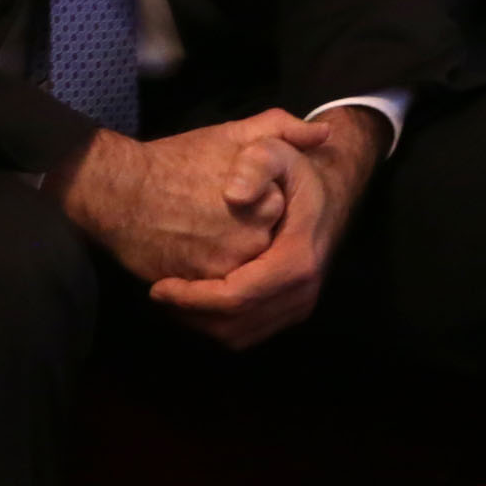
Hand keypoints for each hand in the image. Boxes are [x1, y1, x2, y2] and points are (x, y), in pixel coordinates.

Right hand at [56, 108, 310, 282]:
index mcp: (268, 207)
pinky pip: (217, 297)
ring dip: (228, 265)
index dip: (255, 208)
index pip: (278, 218)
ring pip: (241, 275)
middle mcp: (252, 244)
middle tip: (211, 219)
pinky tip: (190, 257)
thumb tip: (324, 132)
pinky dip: (209, 285)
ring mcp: (225, 270)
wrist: (117, 191)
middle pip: (261, 249)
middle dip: (240, 237)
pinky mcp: (198, 291)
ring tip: (199, 238)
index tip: (231, 198)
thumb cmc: (174, 161)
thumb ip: (281, 129)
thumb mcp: (231, 134)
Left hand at [148, 108, 382, 349]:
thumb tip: (234, 196)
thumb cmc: (294, 171)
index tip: (158, 287)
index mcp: (297, 261)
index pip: (237, 297)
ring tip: (170, 297)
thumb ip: (255, 162)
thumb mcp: (276, 150)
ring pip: (240, 335)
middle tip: (156, 293)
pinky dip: (216, 324)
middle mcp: (302, 292)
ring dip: (200, 323)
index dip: (193, 298)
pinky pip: (248, 332)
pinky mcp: (290, 311)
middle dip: (191, 314)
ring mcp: (299, 305)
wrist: (329, 192)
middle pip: (236, 325)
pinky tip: (192, 301)